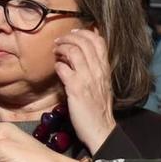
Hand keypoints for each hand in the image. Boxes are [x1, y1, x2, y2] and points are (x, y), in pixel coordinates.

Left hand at [55, 28, 115, 152]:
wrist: (100, 129)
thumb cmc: (98, 109)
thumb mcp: (101, 85)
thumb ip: (94, 70)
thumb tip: (82, 56)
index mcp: (105, 70)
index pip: (99, 41)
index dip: (86, 32)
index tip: (75, 32)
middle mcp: (98, 71)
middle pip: (85, 42)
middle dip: (69, 37)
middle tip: (59, 40)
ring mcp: (87, 79)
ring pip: (74, 52)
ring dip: (62, 47)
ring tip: (55, 50)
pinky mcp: (76, 89)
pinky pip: (64, 69)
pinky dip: (58, 65)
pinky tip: (56, 68)